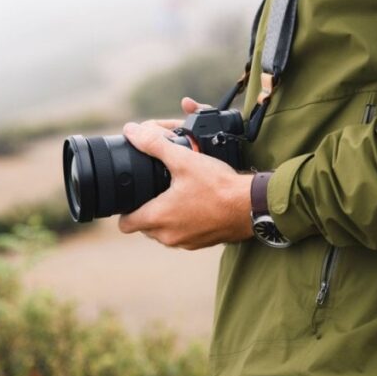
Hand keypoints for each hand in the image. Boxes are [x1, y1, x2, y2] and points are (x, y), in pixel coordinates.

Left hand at [118, 99, 252, 249]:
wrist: (250, 206)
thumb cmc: (218, 185)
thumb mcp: (183, 160)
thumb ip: (154, 144)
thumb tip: (131, 131)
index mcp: (158, 218)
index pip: (125, 224)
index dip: (125, 210)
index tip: (134, 196)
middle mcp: (168, 236)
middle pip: (144, 227)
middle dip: (147, 210)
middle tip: (157, 189)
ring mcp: (185, 242)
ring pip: (164, 232)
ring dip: (166, 217)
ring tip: (177, 194)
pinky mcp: (200, 244)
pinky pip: (183, 235)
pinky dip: (185, 222)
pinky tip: (195, 204)